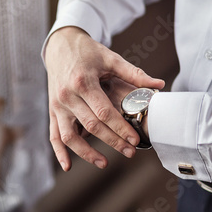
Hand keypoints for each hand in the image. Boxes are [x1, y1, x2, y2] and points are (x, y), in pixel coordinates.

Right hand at [45, 26, 163, 170]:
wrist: (60, 45)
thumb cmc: (88, 51)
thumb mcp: (110, 58)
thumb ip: (134, 73)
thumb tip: (159, 84)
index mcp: (83, 82)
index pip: (103, 112)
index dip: (120, 128)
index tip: (135, 140)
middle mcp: (67, 95)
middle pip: (91, 126)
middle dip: (112, 141)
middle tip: (130, 152)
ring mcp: (57, 105)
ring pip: (70, 136)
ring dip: (86, 153)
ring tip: (104, 163)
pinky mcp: (52, 110)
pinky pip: (54, 135)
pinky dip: (59, 152)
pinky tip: (68, 166)